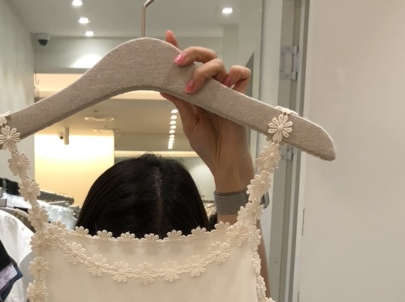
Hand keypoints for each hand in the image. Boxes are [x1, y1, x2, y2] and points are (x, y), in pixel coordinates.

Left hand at [164, 31, 254, 190]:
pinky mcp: (240, 95)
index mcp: (197, 91)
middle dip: (191, 54)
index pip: (188, 66)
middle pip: (204, 57)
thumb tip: (162, 86)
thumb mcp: (189, 122)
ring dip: (203, 71)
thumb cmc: (208, 144)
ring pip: (219, 63)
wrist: (223, 161)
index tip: (168, 38)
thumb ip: (180, 102)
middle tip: (178, 62)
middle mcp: (211, 87)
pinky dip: (235, 72)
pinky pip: (242, 72)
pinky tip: (226, 84)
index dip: (179, 50)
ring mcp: (226, 89)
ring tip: (193, 88)